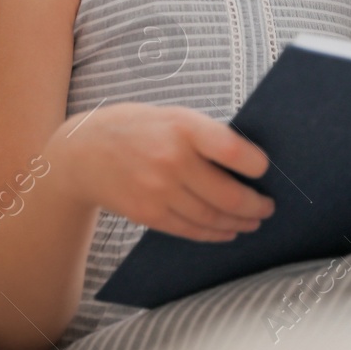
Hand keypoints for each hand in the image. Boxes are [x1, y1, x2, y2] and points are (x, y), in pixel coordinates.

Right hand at [49, 104, 275, 241]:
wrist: (81, 153)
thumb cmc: (136, 128)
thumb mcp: (171, 116)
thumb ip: (204, 135)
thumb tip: (248, 161)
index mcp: (182, 127)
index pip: (232, 150)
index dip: (256, 165)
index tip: (266, 170)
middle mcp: (171, 159)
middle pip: (227, 194)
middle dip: (255, 205)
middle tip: (268, 206)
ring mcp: (158, 190)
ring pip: (212, 217)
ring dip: (239, 223)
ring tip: (254, 220)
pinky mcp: (148, 213)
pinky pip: (190, 229)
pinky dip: (214, 233)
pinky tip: (228, 231)